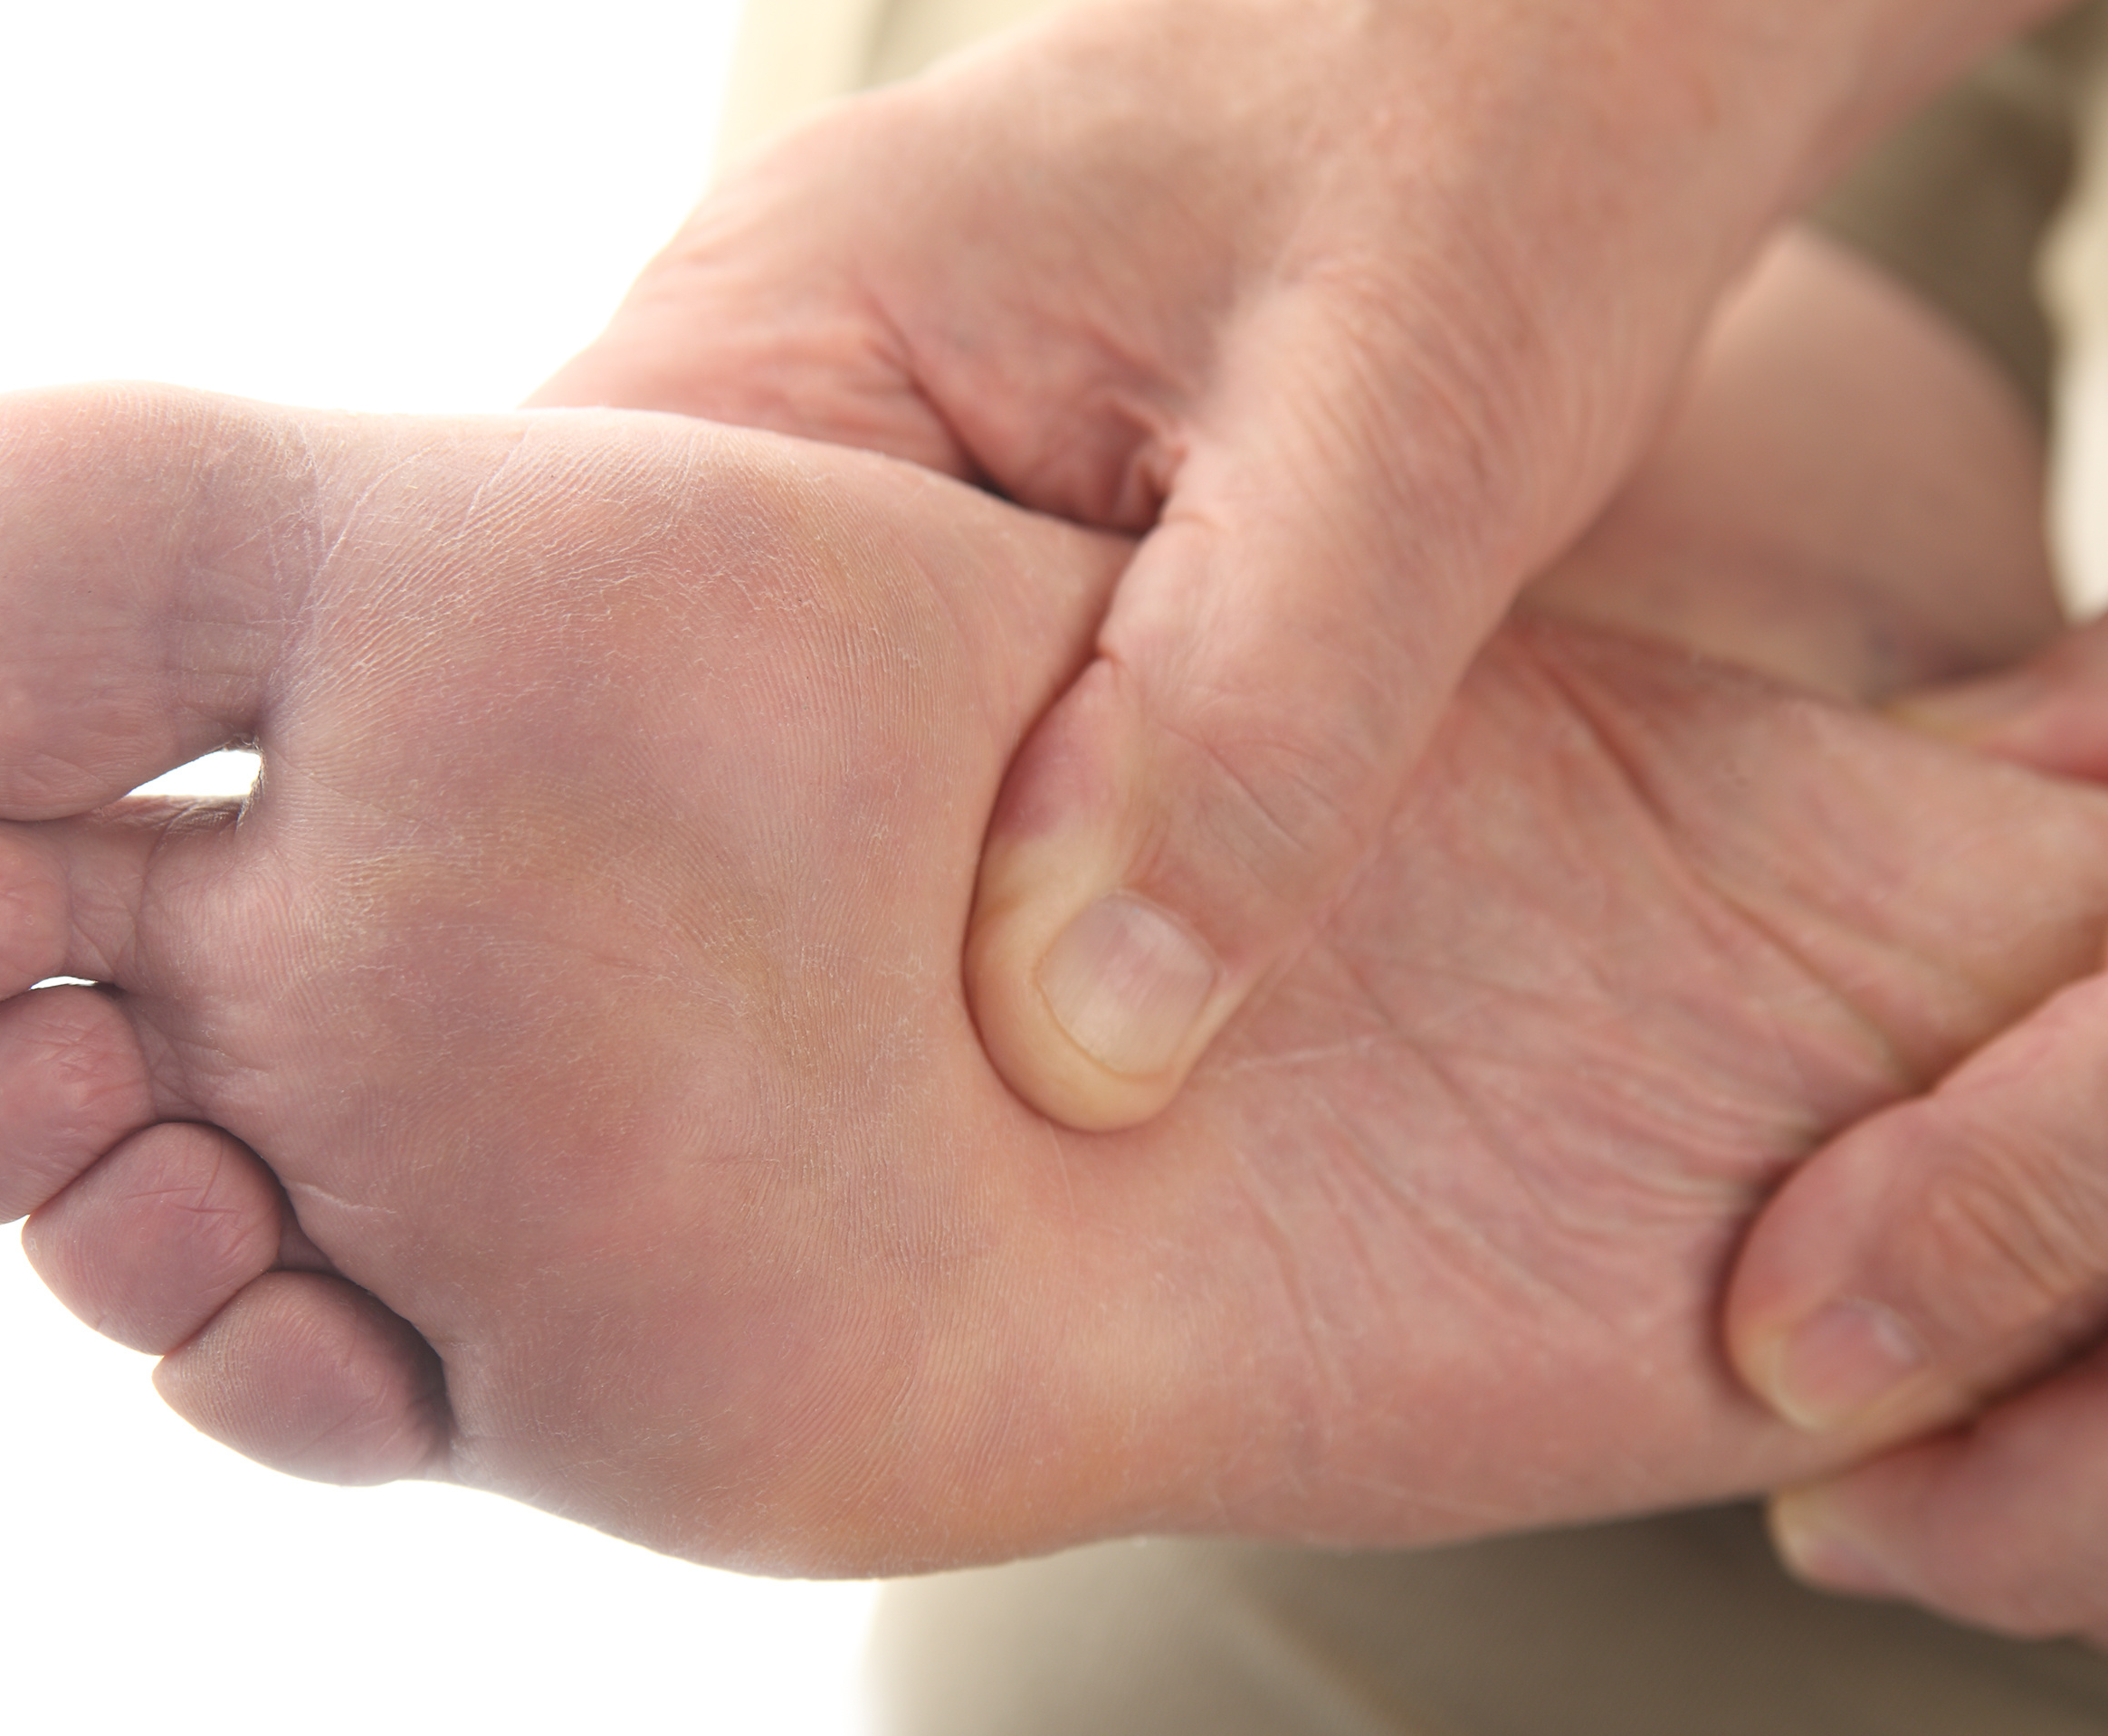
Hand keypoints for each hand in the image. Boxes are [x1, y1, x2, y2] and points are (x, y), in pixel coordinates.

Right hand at [533, 0, 2054, 1129]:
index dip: (539, 928)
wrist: (1589, 28)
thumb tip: (1076, 1052)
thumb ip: (1252, 722)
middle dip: (676, 988)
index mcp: (776, 339)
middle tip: (750, 1242)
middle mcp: (758, 407)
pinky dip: (943, 894)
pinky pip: (897, 754)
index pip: (518, 666)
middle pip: (609, 759)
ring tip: (866, 1203)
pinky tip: (1021, 1051)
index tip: (619, 1163)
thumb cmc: (1508, 157)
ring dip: (822, 963)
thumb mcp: (1405, 436)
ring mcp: (851, 477)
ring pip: (762, 780)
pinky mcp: (965, 539)